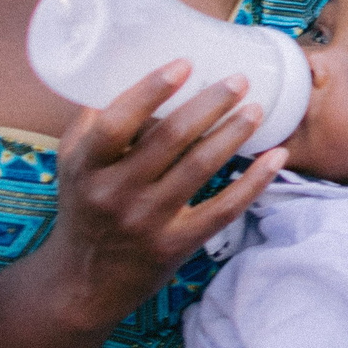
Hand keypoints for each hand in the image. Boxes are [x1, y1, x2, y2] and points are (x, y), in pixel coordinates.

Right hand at [45, 62, 283, 327]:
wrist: (83, 284)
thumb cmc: (84, 207)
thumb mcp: (72, 164)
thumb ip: (96, 120)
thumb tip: (127, 64)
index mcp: (86, 166)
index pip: (117, 123)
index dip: (150, 91)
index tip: (184, 64)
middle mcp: (115, 193)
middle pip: (169, 139)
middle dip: (210, 104)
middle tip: (239, 79)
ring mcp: (148, 221)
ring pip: (200, 169)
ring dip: (234, 134)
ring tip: (257, 109)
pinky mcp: (177, 244)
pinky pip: (223, 209)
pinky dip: (253, 182)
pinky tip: (275, 157)